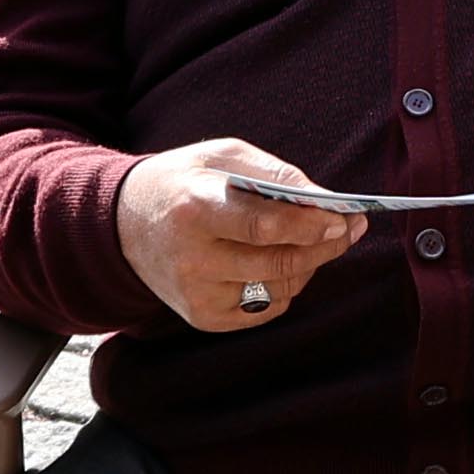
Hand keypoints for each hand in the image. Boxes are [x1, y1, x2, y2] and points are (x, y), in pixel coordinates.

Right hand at [116, 138, 364, 332]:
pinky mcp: (204, 317)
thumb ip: (275, 175)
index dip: (309, 225)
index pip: (263, 226)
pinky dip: (284, 285)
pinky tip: (277, 261)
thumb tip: (327, 201)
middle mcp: (193, 258)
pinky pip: (266, 308)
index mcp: (195, 208)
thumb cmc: (184, 182)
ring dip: (307, 264)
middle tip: (349, 229)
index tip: (343, 218)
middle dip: (323, 246)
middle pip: (278, 263)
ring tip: (311, 239)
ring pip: (279, 288)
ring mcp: (198, 294)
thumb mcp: (222, 156)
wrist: (124, 224)